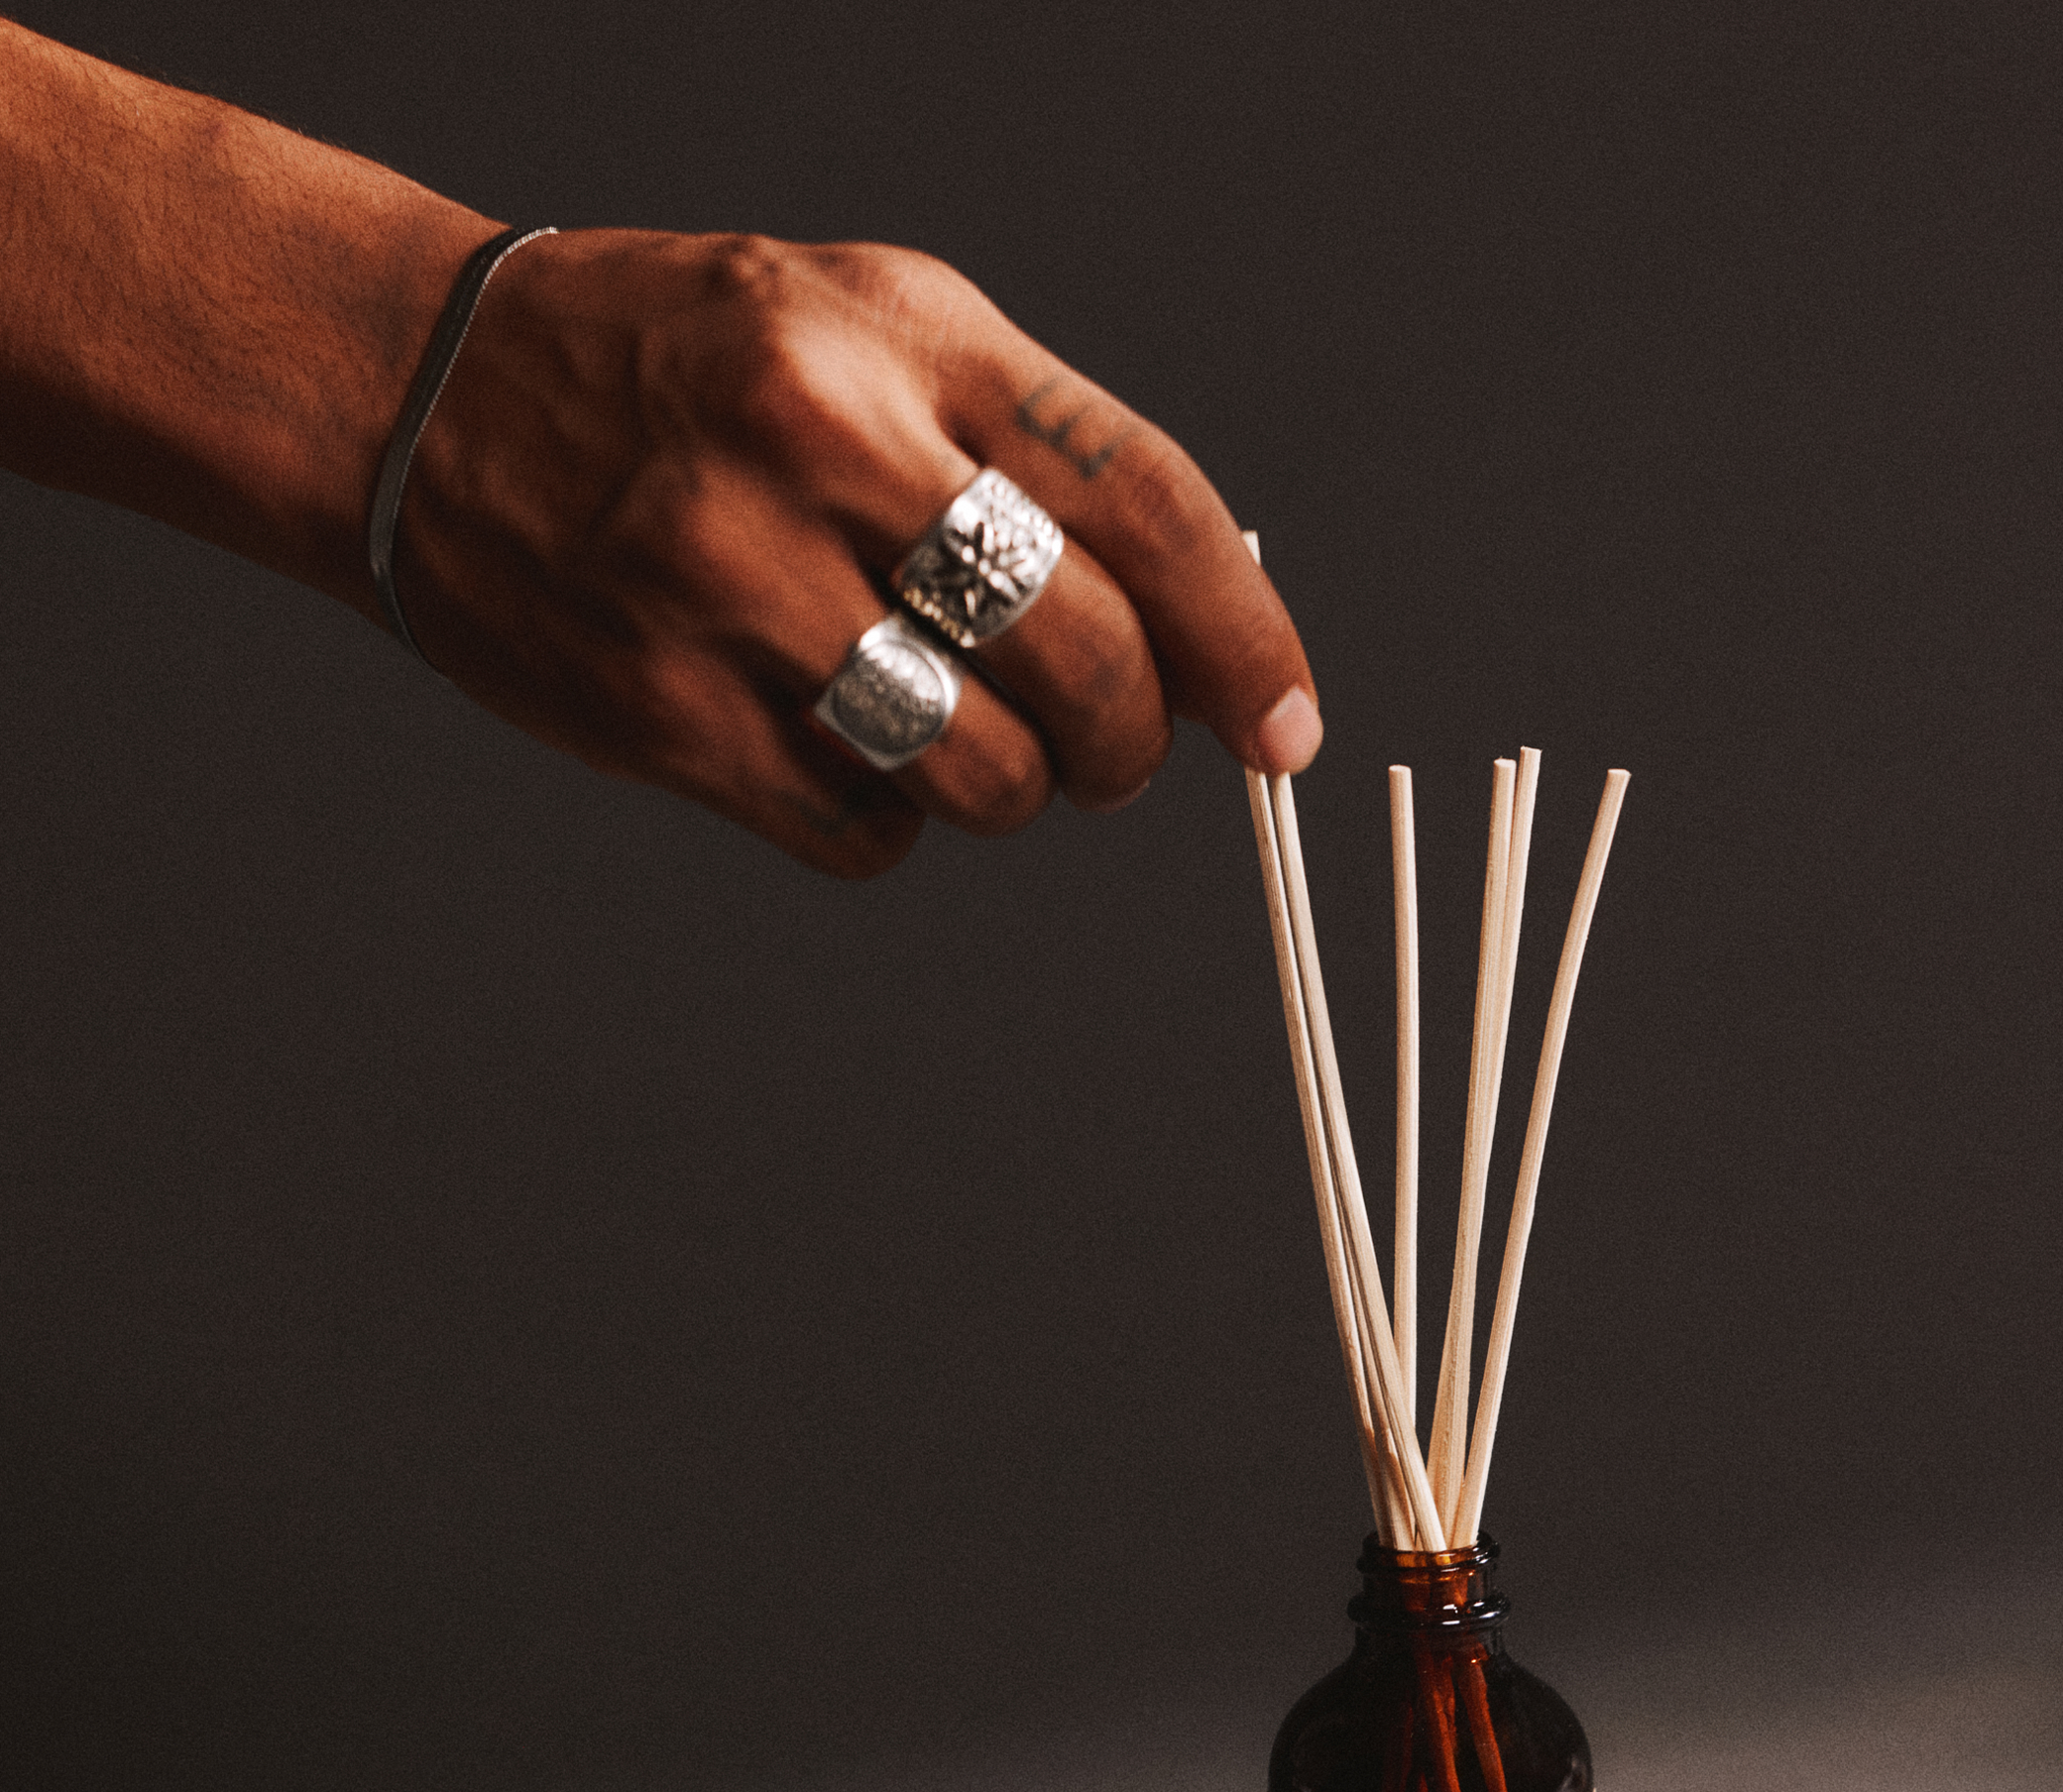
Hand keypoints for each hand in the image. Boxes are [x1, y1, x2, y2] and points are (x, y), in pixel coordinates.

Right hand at [399, 231, 1324, 876]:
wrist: (420, 386)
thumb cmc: (688, 366)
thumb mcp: (871, 327)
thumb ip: (1034, 454)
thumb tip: (1202, 638)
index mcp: (906, 336)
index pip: (1148, 506)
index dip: (1247, 641)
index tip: (1287, 731)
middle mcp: (823, 445)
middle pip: (1087, 665)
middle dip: (1129, 743)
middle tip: (1106, 750)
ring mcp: (732, 583)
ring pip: (986, 777)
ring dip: (1008, 794)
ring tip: (952, 737)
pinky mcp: (664, 713)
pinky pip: (865, 839)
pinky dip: (886, 828)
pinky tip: (835, 752)